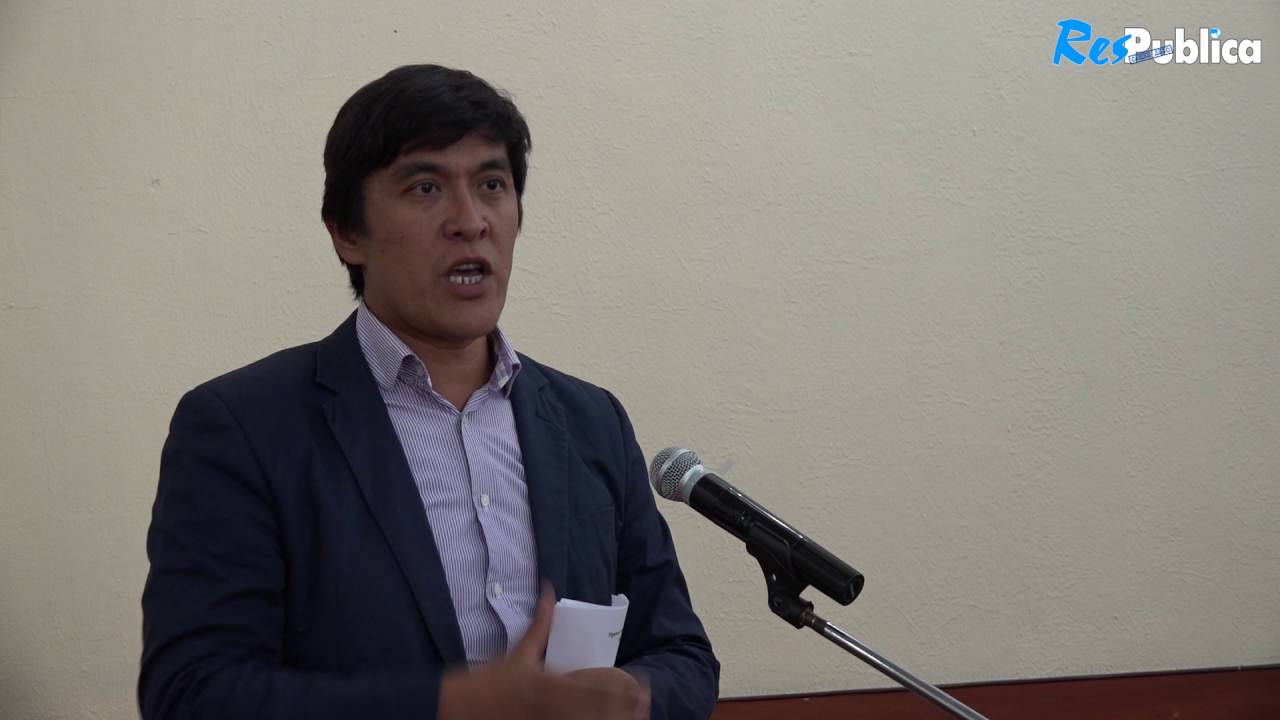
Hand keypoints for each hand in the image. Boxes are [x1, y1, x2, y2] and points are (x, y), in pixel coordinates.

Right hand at [438, 583, 648, 719]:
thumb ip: (540, 624)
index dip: (617, 686)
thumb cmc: (490, 680)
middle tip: (645, 705)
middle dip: (622, 707)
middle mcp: (549, 704)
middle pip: (595, 708)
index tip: (638, 684)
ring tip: (635, 719)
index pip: (590, 683)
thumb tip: (549, 589)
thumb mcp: (516, 653)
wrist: (460, 708)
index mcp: (546, 680)